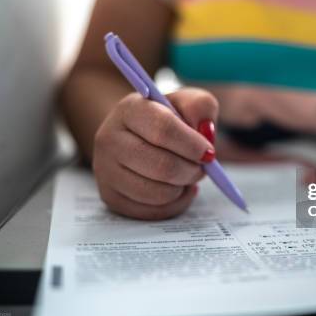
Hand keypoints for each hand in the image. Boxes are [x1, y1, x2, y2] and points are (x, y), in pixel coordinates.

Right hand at [93, 88, 217, 219]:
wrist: (137, 135)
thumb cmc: (167, 118)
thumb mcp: (187, 103)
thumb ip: (201, 107)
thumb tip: (205, 132)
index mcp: (129, 109)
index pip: (163, 129)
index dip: (192, 145)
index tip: (208, 152)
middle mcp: (109, 139)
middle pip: (162, 166)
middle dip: (191, 170)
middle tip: (202, 166)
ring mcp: (106, 171)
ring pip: (158, 193)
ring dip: (183, 187)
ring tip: (186, 174)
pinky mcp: (110, 197)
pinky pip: (153, 211)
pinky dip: (174, 203)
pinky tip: (176, 188)